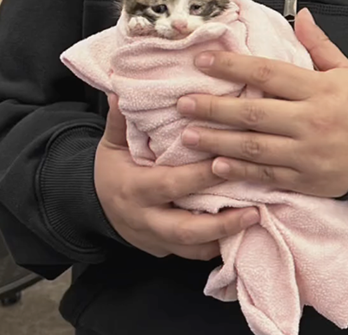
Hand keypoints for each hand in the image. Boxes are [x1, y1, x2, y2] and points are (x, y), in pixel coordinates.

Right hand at [94, 93, 259, 260]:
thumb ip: (120, 121)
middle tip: (254, 209)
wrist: (92, 205)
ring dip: (224, 236)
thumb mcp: (111, 144)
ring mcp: (155, 240)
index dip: (199, 177)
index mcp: (134, 190)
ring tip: (255, 219)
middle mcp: (145, 220)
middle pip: (185, 229)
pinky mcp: (164, 251)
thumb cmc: (111, 168)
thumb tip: (120, 92)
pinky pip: (193, 255)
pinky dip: (217, 245)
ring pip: (193, 248)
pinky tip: (243, 232)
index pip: (170, 185)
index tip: (227, 163)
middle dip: (220, 222)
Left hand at [175, 8, 347, 197]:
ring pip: (255, 147)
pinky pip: (268, 175)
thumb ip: (319, 45)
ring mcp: (308, 154)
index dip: (233, 66)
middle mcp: (311, 121)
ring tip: (188, 135)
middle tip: (183, 104)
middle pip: (255, 113)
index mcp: (319, 89)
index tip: (204, 61)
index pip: (269, 74)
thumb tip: (300, 14)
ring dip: (218, 142)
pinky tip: (215, 166)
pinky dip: (240, 171)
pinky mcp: (307, 180)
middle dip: (215, 108)